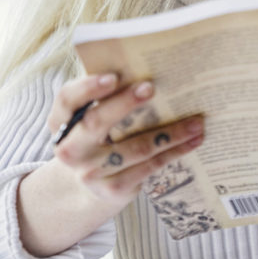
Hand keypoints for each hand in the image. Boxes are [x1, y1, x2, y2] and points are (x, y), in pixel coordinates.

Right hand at [48, 73, 203, 207]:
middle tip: (152, 87)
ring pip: (135, 147)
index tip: (113, 77)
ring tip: (196, 120)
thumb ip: (107, 97)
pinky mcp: (114, 189)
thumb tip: (147, 69)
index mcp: (61, 122)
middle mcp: (71, 149)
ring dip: (170, 132)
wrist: (89, 186)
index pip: (67, 99)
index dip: (88, 88)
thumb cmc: (98, 138)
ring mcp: (91, 172)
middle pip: (96, 122)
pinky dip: (175, 151)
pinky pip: (150, 166)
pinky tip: (194, 140)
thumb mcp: (91, 118)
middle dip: (125, 103)